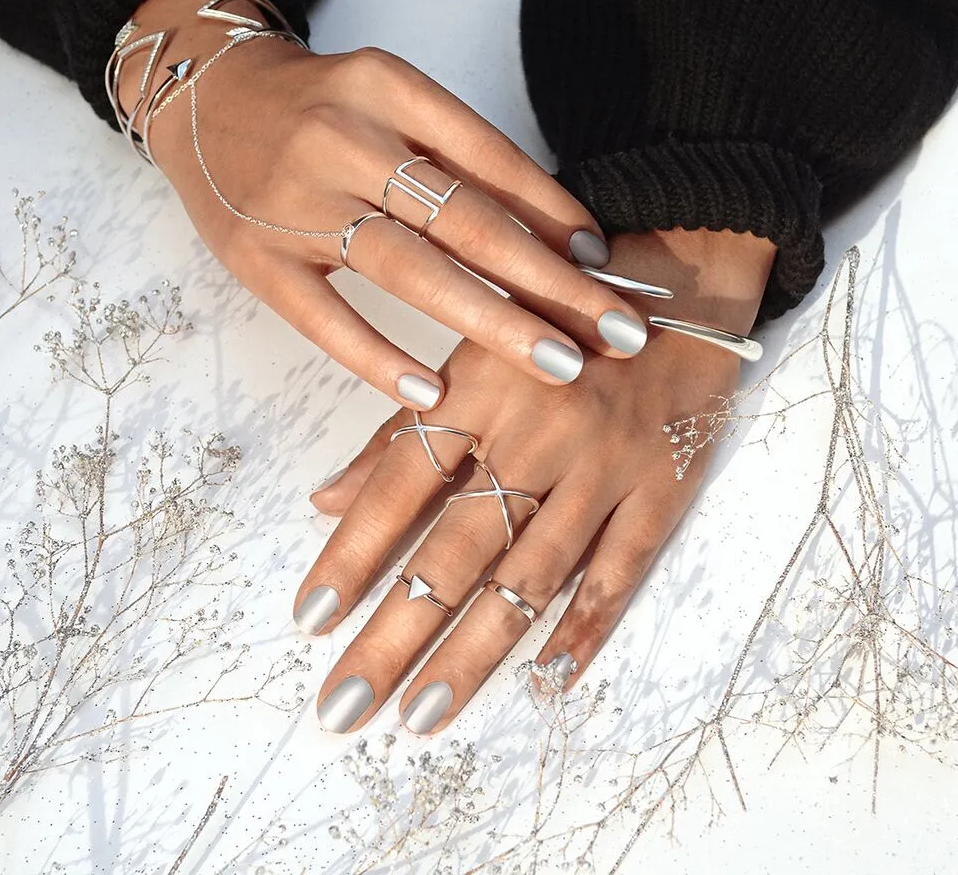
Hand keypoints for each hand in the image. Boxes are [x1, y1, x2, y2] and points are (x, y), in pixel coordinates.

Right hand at [118, 0, 649, 410]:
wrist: (203, 96)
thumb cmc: (317, 109)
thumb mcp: (388, 102)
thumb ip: (454, 156)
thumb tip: (551, 233)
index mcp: (389, 89)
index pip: (492, 160)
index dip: (555, 215)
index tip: (606, 264)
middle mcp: (346, 139)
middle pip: (467, 221)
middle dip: (552, 283)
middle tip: (616, 333)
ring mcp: (297, 201)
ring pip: (410, 269)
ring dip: (493, 323)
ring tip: (558, 364)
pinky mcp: (257, 259)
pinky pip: (325, 317)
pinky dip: (379, 355)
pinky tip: (434, 390)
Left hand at [294, 227, 775, 732]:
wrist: (678, 271)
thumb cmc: (557, 314)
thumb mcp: (473, 350)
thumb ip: (403, 429)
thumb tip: (326, 501)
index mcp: (479, 387)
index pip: (400, 484)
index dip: (352, 554)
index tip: (309, 622)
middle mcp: (538, 431)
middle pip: (456, 548)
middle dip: (396, 634)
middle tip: (344, 708)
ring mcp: (605, 464)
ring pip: (531, 574)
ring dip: (475, 652)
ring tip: (422, 716)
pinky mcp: (664, 485)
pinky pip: (622, 568)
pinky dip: (586, 627)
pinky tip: (548, 682)